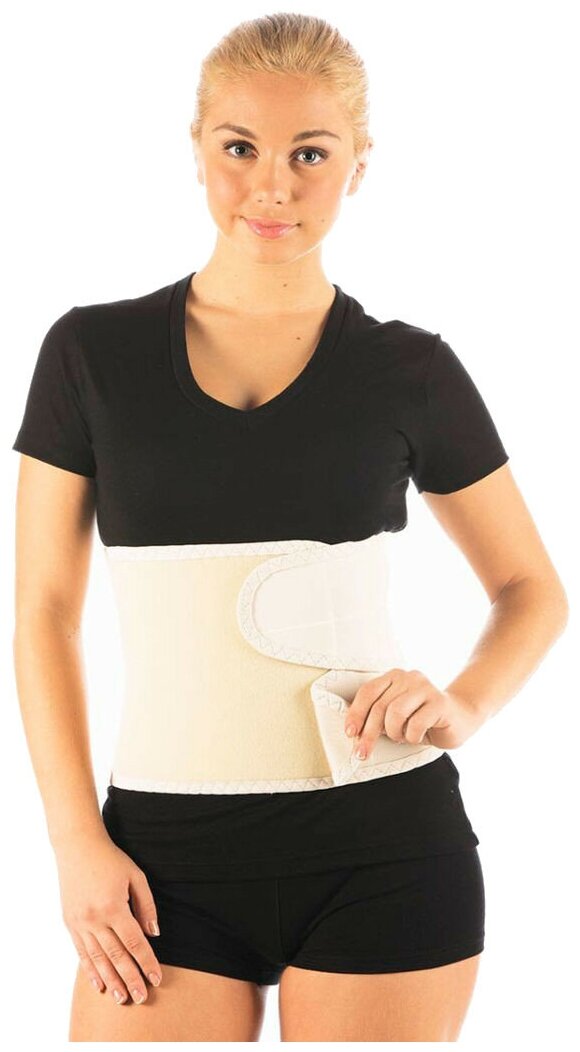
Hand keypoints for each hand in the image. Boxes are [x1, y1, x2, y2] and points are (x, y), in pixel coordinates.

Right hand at [55, 832, 162, 1005]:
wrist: (78, 847)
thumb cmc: (111, 859)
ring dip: (111, 980)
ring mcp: (79, 923)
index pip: (134, 942)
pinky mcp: (70, 923)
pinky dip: (90, 970)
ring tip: (121, 998)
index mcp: (113, 907)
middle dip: (130, 979)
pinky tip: (99, 984)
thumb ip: (146, 906)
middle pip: (116, 956)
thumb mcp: (136, 876)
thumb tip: (154, 934)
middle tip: (141, 998)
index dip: (146, 962)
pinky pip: (81, 952)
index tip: (156, 978)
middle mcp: (94, 919)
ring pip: (97, 959)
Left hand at [344, 668, 485, 757]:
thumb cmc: (423, 719)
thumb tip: (354, 732)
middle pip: (379, 706)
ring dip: (395, 733)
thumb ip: (379, 716)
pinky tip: (419, 736)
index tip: (350, 733)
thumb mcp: (397, 716)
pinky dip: (412, 736)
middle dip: (368, 733)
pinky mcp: (439, 701)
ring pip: (395, 713)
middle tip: (363, 752)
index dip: (356, 713)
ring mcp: (425, 687)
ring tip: (402, 737)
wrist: (461, 717)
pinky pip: (416, 723)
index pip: (368, 692)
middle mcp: (408, 677)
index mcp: (394, 676)